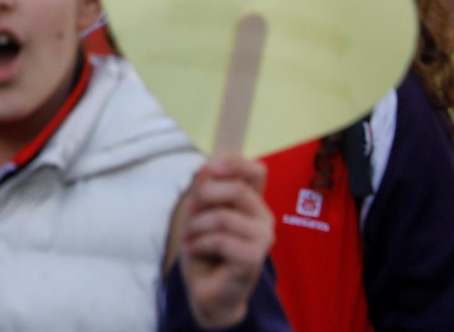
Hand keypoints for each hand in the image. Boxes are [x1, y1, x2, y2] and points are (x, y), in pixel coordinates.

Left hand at [176, 157, 273, 329]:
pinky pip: (220, 240)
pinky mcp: (254, 259)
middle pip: (237, 189)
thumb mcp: (200, 213)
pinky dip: (198, 243)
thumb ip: (206, 191)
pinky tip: (193, 250)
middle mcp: (263, 217)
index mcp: (252, 202)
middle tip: (190, 213)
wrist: (207, 290)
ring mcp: (262, 239)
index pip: (256, 171)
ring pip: (224, 217)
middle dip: (204, 197)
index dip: (235, 163)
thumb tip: (207, 170)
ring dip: (196, 226)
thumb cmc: (205, 249)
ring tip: (190, 237)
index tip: (211, 168)